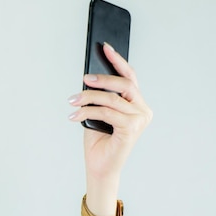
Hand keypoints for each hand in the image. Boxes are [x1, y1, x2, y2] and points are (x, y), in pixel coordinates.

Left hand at [68, 43, 152, 180]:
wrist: (100, 168)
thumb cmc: (99, 141)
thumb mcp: (98, 113)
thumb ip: (100, 97)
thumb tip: (90, 77)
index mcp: (137, 105)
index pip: (130, 77)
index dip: (117, 61)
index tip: (105, 47)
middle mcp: (142, 111)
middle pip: (124, 84)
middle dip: (102, 79)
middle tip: (84, 78)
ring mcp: (139, 120)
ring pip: (112, 99)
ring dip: (88, 97)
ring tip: (72, 101)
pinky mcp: (131, 129)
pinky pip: (107, 112)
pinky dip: (88, 111)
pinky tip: (74, 115)